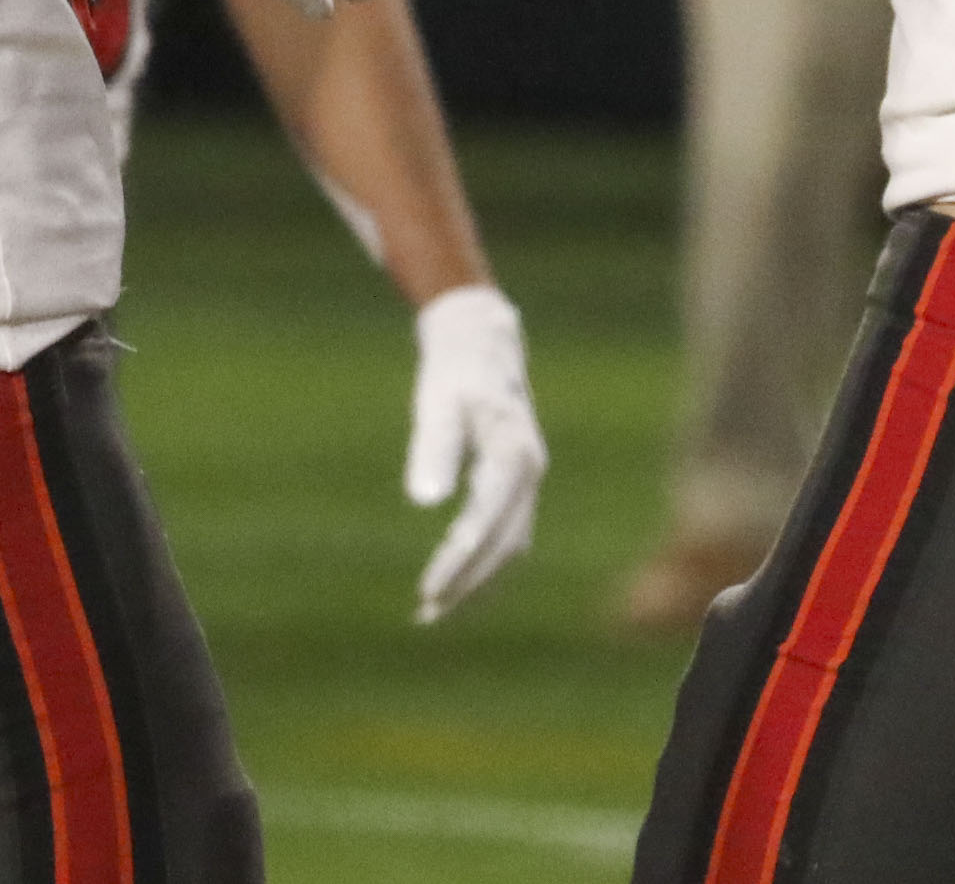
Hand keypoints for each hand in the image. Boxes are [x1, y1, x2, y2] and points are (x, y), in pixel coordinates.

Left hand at [405, 284, 544, 620]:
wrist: (480, 340)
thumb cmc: (454, 369)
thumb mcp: (438, 400)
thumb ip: (433, 447)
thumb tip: (423, 503)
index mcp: (515, 453)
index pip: (487, 522)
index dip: (459, 561)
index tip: (427, 591)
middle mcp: (530, 473)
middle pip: (506, 545)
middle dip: (469, 585)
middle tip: (425, 614)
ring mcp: (528, 480)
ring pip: (511, 547)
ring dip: (478, 583)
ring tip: (433, 611)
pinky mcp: (518, 483)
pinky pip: (507, 535)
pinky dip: (484, 564)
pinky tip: (454, 580)